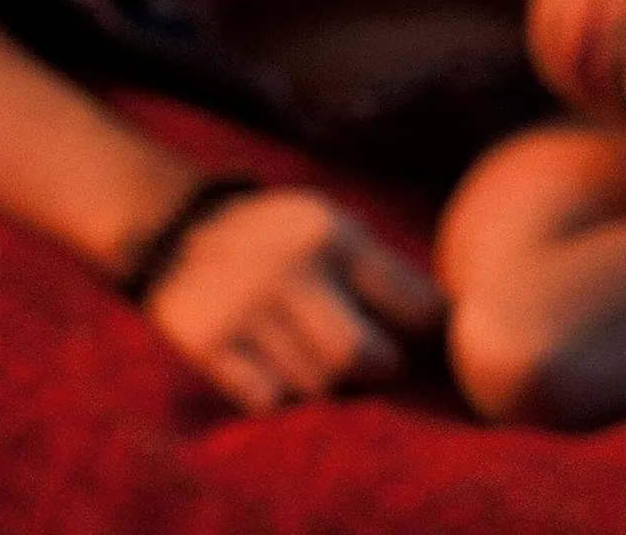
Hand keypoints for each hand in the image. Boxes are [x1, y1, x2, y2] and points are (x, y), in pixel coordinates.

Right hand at [144, 188, 443, 412]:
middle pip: (367, 362)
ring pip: (318, 387)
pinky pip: (269, 401)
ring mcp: (247, 309)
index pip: (418, 310)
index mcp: (332, 236)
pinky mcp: (210, 343)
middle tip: (366, 358)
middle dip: (376, 370)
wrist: (176, 228)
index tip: (420, 340)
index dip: (429, 335)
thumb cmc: (277, 236)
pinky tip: (270, 362)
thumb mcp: (330, 224)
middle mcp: (292, 271)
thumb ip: (382, 271)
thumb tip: (448, 332)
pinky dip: (278, 392)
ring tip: (308, 350)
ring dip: (324, 382)